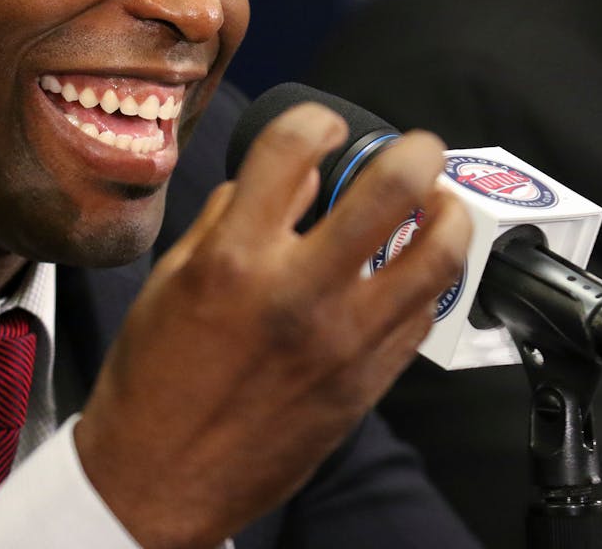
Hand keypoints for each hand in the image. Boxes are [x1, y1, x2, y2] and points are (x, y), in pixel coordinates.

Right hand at [73, 101, 470, 548]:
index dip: (316, 120)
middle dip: (415, 150)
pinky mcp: (368, 382)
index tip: (325, 127)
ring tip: (437, 204)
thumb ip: (229, 217)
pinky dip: (426, 281)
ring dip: (447, 214)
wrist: (160, 482)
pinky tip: (411, 271)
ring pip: (436, 255)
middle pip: (391, 189)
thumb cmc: (154, 378)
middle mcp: (298, 292)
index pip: (294, 150)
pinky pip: (423, 315)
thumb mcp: (169, 280)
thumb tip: (293, 176)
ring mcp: (344, 340)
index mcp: (234, 259)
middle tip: (416, 147)